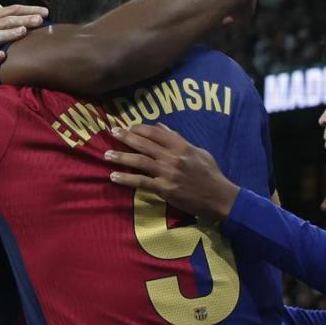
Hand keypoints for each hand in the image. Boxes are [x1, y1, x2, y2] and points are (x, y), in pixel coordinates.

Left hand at [104, 123, 240, 222]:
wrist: (219, 197)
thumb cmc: (210, 174)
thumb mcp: (198, 152)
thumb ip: (179, 139)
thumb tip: (161, 127)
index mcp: (182, 146)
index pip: (157, 132)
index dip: (141, 128)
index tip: (129, 126)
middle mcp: (173, 157)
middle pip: (144, 144)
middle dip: (126, 137)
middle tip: (112, 132)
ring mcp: (168, 173)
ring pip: (139, 161)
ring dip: (121, 157)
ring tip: (106, 155)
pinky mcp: (164, 189)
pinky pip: (141, 182)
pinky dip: (126, 179)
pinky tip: (114, 176)